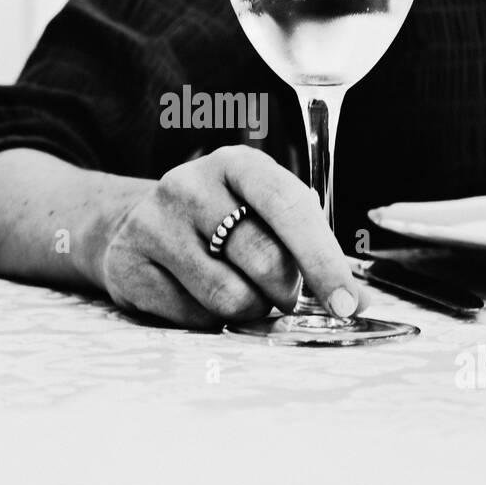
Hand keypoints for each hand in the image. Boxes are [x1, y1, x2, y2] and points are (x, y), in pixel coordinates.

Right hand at [91, 145, 366, 330]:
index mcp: (236, 164)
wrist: (135, 225)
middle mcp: (190, 186)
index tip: (348, 303)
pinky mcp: (129, 268)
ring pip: (230, 298)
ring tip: (239, 291)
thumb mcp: (260, 208)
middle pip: (265, 262)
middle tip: (282, 294)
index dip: (324, 260)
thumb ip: (306, 241)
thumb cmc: (220, 222)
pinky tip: (198, 296)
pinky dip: (210, 320)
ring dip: (249, 309)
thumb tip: (356, 299)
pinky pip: (194, 319)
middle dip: (286, 292)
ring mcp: (153, 225)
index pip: (290, 207)